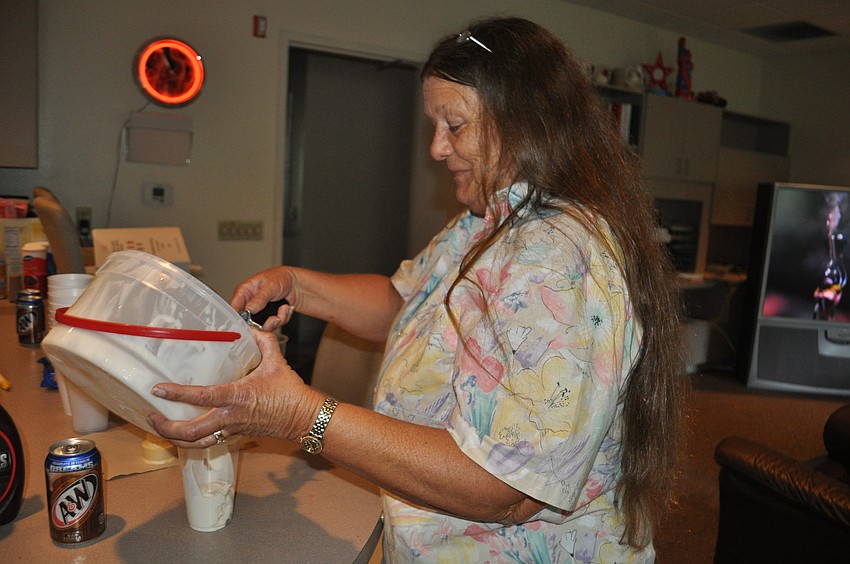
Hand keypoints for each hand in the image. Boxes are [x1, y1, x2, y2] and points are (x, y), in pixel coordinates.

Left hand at [147, 329, 323, 448]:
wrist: (303, 418)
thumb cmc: (290, 393)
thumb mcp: (276, 362)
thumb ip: (263, 342)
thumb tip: (252, 329)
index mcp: (236, 397)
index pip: (201, 397)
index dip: (177, 393)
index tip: (158, 388)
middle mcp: (229, 417)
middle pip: (190, 432)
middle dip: (166, 427)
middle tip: (151, 415)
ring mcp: (231, 429)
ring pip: (196, 443)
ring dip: (175, 438)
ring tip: (161, 427)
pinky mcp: (236, 434)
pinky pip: (208, 442)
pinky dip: (192, 440)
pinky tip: (183, 432)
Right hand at [230, 266, 296, 330]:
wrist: (295, 283)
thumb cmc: (280, 278)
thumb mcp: (269, 286)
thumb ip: (259, 299)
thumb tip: (248, 310)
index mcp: (244, 292)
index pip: (234, 308)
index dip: (240, 319)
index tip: (250, 324)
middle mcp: (249, 304)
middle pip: (248, 323)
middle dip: (265, 322)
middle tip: (275, 318)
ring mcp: (259, 313)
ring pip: (263, 326)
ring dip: (277, 320)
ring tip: (284, 309)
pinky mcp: (269, 318)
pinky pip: (274, 325)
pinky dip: (283, 318)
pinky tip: (286, 308)